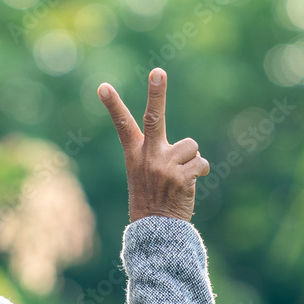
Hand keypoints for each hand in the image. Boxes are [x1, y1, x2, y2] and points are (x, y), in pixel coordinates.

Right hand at [98, 68, 209, 222]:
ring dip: (191, 160)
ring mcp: (164, 165)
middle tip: (157, 71)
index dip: (113, 105)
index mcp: (134, 154)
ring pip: (191, 147)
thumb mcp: (143, 174)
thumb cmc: (151, 199)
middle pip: (154, 117)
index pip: (122, 125)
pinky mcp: (181, 176)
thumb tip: (192, 150)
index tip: (103, 87)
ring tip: (179, 178)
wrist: (156, 231)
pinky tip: (187, 186)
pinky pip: (200, 163)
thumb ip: (158, 154)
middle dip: (156, 92)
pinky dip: (199, 173)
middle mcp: (148, 156)